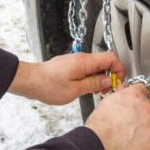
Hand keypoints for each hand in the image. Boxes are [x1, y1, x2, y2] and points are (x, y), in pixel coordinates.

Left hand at [8, 52, 124, 104]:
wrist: (30, 81)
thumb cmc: (47, 85)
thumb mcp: (74, 90)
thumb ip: (93, 84)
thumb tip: (107, 81)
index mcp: (84, 62)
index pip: (111, 58)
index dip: (119, 69)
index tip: (117, 82)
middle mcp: (81, 58)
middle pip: (105, 62)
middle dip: (110, 76)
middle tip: (107, 90)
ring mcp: (76, 61)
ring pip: (97, 66)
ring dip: (100, 78)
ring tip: (96, 91)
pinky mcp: (71, 65)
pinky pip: (87, 69)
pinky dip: (91, 78)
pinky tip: (87, 88)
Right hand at [85, 84, 149, 149]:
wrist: (99, 144)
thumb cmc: (100, 126)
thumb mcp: (108, 102)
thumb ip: (121, 96)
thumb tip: (124, 93)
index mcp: (135, 95)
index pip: (144, 89)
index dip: (139, 96)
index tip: (137, 100)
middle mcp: (146, 107)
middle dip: (143, 110)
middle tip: (133, 117)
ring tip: (137, 128)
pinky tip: (142, 138)